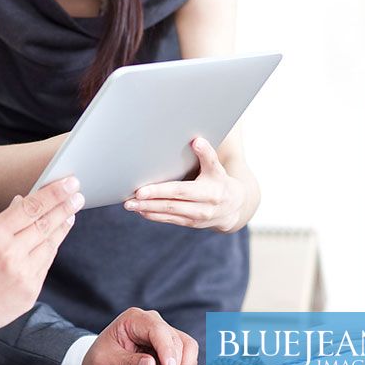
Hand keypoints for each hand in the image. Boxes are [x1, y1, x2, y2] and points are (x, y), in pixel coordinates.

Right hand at [0, 176, 83, 343]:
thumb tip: (22, 203)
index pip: (32, 206)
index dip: (54, 193)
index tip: (70, 182)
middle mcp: (11, 254)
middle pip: (46, 223)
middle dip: (65, 205)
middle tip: (78, 193)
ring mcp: (22, 276)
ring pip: (50, 244)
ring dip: (62, 226)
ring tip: (70, 213)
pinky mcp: (28, 294)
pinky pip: (45, 265)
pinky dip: (50, 249)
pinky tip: (54, 238)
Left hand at [82, 307, 198, 364]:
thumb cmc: (100, 361)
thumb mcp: (106, 364)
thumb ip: (128, 364)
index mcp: (135, 320)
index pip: (159, 331)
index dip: (167, 351)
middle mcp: (153, 324)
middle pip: (178, 341)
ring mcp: (164, 337)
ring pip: (188, 349)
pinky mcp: (170, 352)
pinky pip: (187, 360)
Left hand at [124, 137, 245, 231]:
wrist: (234, 207)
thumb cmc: (220, 182)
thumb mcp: (217, 168)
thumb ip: (207, 155)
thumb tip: (197, 140)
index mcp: (209, 191)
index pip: (180, 191)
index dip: (160, 191)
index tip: (141, 191)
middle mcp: (203, 207)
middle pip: (171, 204)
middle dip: (148, 202)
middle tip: (129, 200)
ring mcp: (196, 218)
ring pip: (168, 214)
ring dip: (147, 210)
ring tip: (129, 205)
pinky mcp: (190, 224)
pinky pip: (170, 220)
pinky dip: (154, 216)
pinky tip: (140, 211)